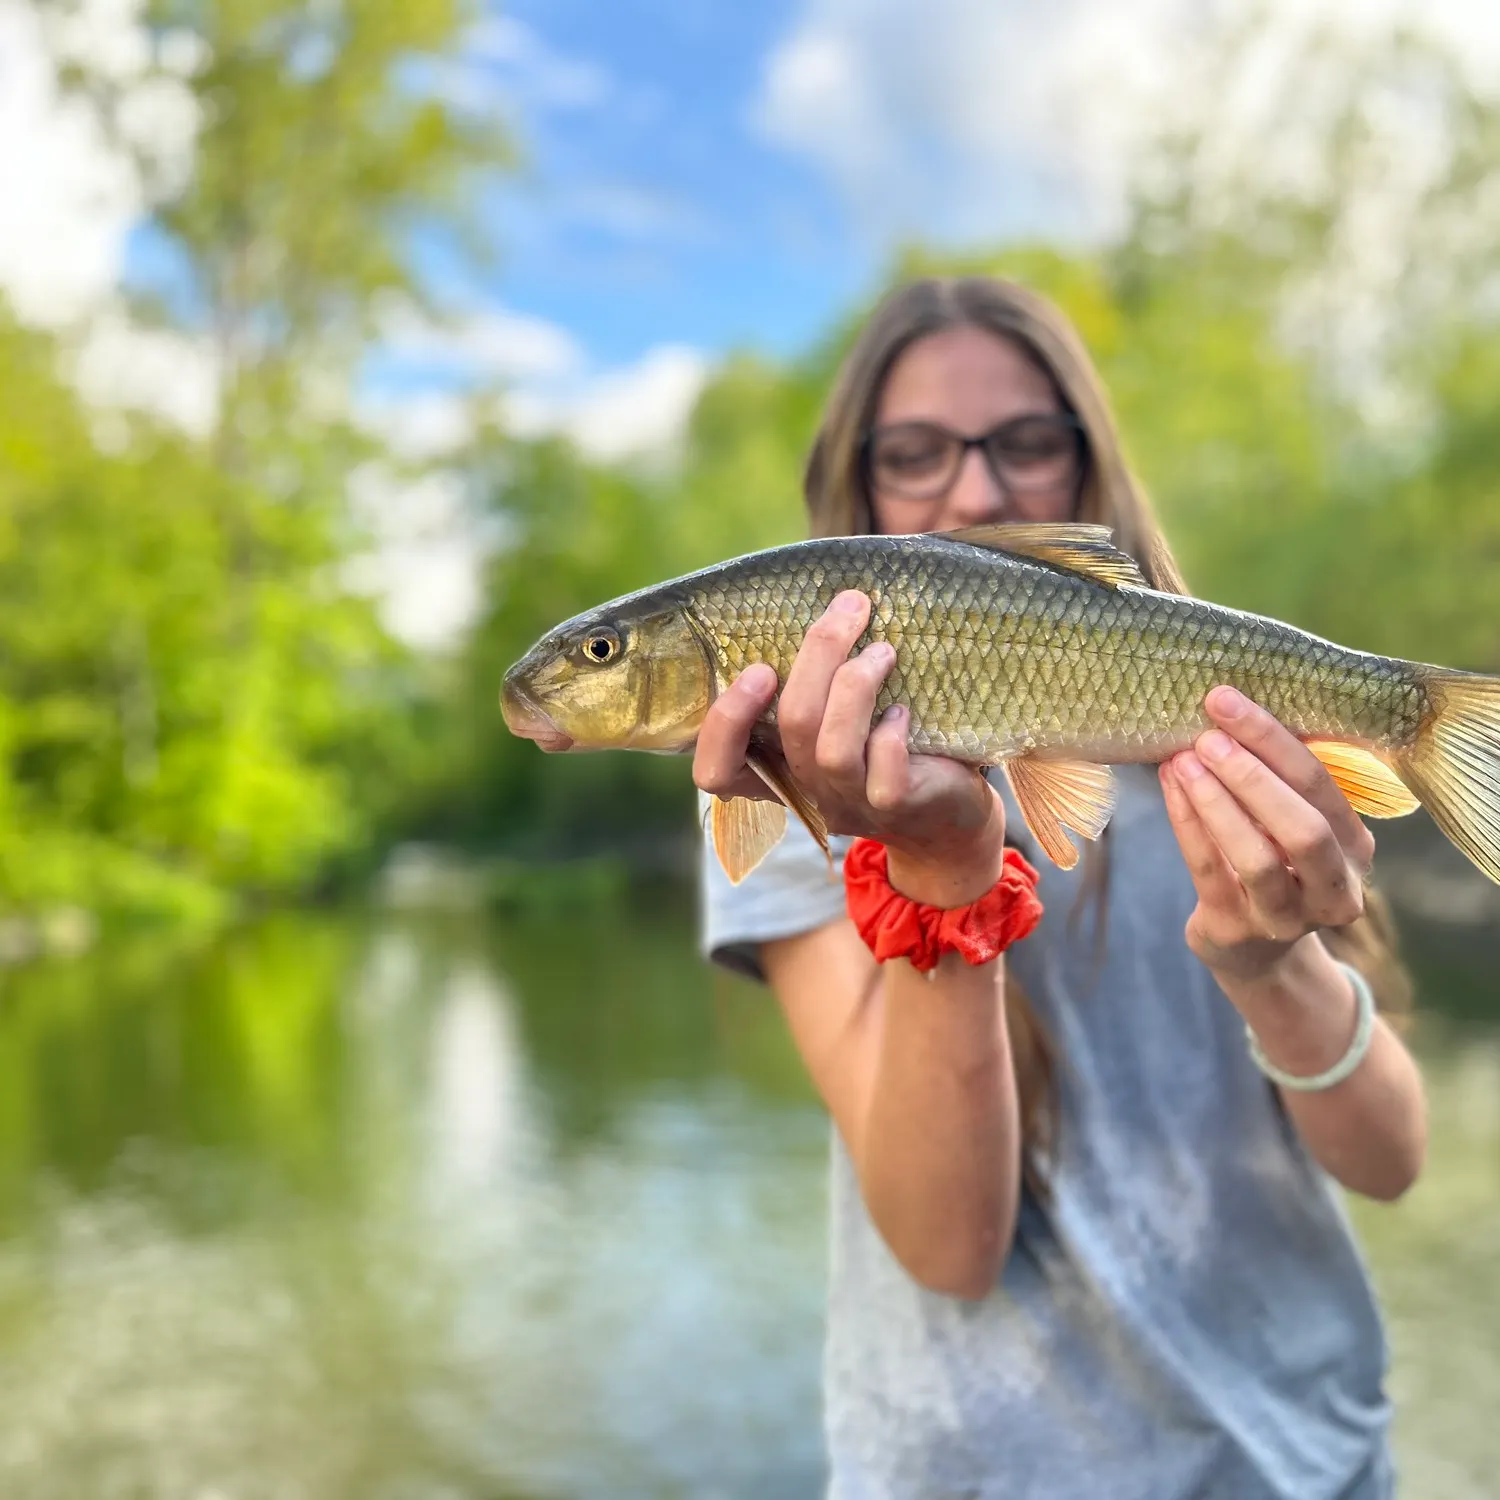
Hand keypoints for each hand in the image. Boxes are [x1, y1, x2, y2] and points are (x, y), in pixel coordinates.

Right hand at [693, 590, 1003, 901]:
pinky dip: (891, 733)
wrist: (947, 815)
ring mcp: (850, 802)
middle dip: (818, 655)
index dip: (725, 722)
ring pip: (832, 748)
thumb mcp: (838, 723)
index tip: (760, 668)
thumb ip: (816, 686)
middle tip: (848, 609)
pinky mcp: (895, 805)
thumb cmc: (888, 752)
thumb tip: (826, 602)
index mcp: (778, 769)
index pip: (717, 771)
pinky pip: (884, 772)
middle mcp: (807, 790)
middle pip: (792, 725)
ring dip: (857, 685)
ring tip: (884, 650)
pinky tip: (903, 711)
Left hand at [1159, 686, 1373, 983]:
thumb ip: (1276, 777)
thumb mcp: (1288, 823)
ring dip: (1217, 803)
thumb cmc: (1270, 861)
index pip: (1321, 784)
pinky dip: (1188, 825)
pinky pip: (1211, 872)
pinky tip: (1171, 787)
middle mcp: (1334, 887)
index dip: (1274, 740)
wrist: (1251, 948)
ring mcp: (1289, 917)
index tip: (1226, 701)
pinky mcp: (1238, 930)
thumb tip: (1227, 704)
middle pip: (1303, 827)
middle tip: (1207, 736)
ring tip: (1181, 761)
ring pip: (1258, 858)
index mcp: (1355, 846)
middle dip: (1253, 776)